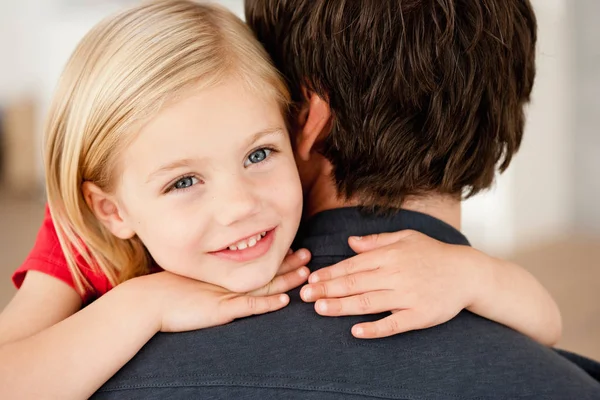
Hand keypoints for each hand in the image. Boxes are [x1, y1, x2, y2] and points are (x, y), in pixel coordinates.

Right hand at [139, 249, 310, 331]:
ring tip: (306, 273)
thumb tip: (221, 277)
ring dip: (286, 280)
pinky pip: (249, 307)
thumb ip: (211, 279)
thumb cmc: (167, 292)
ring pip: (263, 287)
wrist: (148, 302)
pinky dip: (267, 304)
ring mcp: (226, 295)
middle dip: (288, 264)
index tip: (293, 249)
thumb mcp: (194, 281)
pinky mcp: (221, 310)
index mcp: (225, 274)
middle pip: (265, 272)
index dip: (276, 258)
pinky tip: (284, 301)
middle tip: (308, 254)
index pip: (256, 264)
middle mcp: (229, 281)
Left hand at [300, 231, 481, 338]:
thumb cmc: (433, 253)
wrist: (467, 273)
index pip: (353, 265)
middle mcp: (395, 275)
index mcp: (390, 255)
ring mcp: (407, 296)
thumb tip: (350, 242)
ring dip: (342, 307)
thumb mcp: (406, 237)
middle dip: (327, 289)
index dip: (331, 273)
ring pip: (368, 302)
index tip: (312, 278)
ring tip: (320, 309)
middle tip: (304, 296)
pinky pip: (393, 324)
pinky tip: (356, 331)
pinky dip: (374, 328)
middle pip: (355, 283)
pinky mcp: (419, 316)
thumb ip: (377, 241)